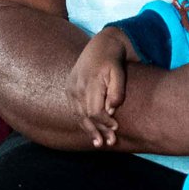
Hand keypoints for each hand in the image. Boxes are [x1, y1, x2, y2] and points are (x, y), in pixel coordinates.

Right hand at [67, 28, 128, 146]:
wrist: (100, 46)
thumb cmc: (113, 61)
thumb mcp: (119, 72)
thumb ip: (117, 90)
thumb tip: (111, 109)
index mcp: (89, 82)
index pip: (94, 111)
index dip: (105, 122)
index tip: (116, 128)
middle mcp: (77, 87)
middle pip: (85, 116)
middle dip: (98, 131)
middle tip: (109, 142)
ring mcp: (71, 88)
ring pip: (79, 115)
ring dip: (90, 130)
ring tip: (99, 143)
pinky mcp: (69, 89)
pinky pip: (75, 110)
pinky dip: (83, 121)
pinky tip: (91, 131)